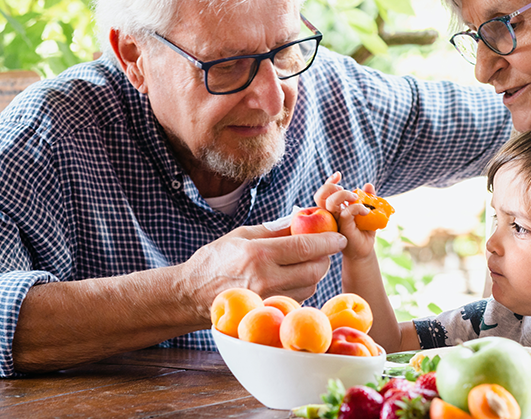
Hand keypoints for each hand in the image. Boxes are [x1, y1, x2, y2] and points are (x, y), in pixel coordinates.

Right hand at [179, 222, 346, 321]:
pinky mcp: (267, 310)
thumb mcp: (242, 235)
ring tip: (307, 260)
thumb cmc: (215, 260)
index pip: (305, 247)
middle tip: (325, 247)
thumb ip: (275, 229)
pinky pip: (298, 297)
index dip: (328, 240)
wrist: (191, 295)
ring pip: (310, 285)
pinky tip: (294, 276)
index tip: (340, 236)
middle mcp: (265, 279)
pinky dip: (303, 285)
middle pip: (314, 269)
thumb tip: (303, 218)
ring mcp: (267, 298)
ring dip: (316, 271)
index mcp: (258, 254)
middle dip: (325, 256)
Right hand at [314, 172, 376, 260]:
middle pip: (321, 196)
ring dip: (343, 196)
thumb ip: (368, 197)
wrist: (364, 250)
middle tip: (348, 192)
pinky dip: (356, 207)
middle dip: (331, 187)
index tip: (338, 175)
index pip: (324, 193)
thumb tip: (368, 185)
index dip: (329, 182)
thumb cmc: (364, 231)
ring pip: (330, 203)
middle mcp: (330, 215)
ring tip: (356, 198)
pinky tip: (366, 211)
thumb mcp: (368, 211)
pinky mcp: (342, 229)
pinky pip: (345, 213)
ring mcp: (335, 222)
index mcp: (334, 209)